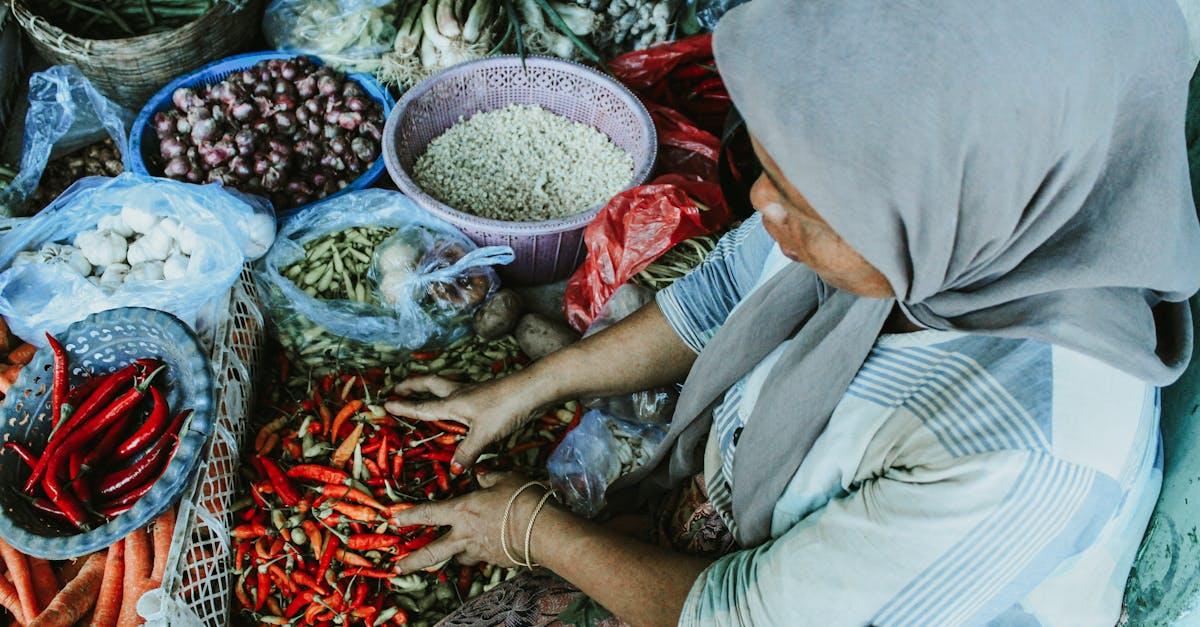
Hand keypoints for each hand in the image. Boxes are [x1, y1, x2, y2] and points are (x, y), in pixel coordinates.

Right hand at [384, 373, 549, 471]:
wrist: (533, 389)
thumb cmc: (505, 408)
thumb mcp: (485, 434)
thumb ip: (468, 452)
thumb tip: (454, 470)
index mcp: (454, 402)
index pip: (423, 406)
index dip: (404, 407)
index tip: (386, 403)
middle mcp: (460, 393)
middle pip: (430, 384)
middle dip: (412, 384)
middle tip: (398, 386)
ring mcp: (474, 390)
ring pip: (445, 384)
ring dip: (430, 385)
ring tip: (422, 389)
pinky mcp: (487, 393)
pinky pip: (461, 391)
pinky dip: (450, 393)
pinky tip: (458, 402)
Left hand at [391, 472, 556, 572]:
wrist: (542, 529)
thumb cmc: (522, 499)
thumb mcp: (505, 478)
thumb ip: (489, 477)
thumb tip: (481, 474)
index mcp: (462, 511)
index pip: (428, 513)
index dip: (409, 516)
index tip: (393, 520)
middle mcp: (465, 535)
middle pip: (432, 553)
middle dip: (412, 562)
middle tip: (397, 569)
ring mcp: (480, 551)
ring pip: (458, 558)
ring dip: (455, 555)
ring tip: (455, 552)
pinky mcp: (495, 561)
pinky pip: (482, 558)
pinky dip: (482, 553)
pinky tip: (491, 547)